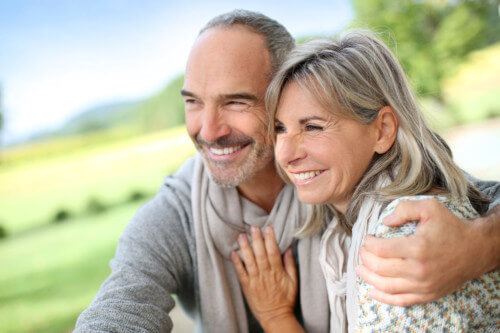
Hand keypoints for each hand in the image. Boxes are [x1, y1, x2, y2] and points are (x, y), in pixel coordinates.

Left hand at [231, 226, 302, 331]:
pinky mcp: (247, 286)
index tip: (268, 228)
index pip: (273, 252)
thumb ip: (290, 264)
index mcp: (277, 272)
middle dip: (256, 239)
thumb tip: (288, 249)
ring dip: (245, 247)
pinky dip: (237, 263)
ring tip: (241, 236)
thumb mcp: (294, 282)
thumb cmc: (286, 300)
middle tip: (253, 227)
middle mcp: (265, 274)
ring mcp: (255, 280)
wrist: (275, 317)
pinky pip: (240, 272)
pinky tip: (233, 253)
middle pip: (260, 253)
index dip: (270, 239)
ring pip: (249, 261)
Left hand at [356, 198, 496, 305]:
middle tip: (362, 251)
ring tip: (360, 269)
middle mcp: (419, 269)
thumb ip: (404, 209)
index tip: (367, 238)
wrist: (476, 249)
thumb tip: (384, 222)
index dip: (368, 243)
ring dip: (368, 278)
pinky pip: (400, 300)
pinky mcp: (427, 294)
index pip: (380, 249)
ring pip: (386, 286)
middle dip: (365, 258)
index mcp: (417, 247)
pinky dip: (383, 297)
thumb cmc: (451, 226)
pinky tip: (372, 291)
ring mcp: (423, 285)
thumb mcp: (429, 207)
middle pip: (380, 268)